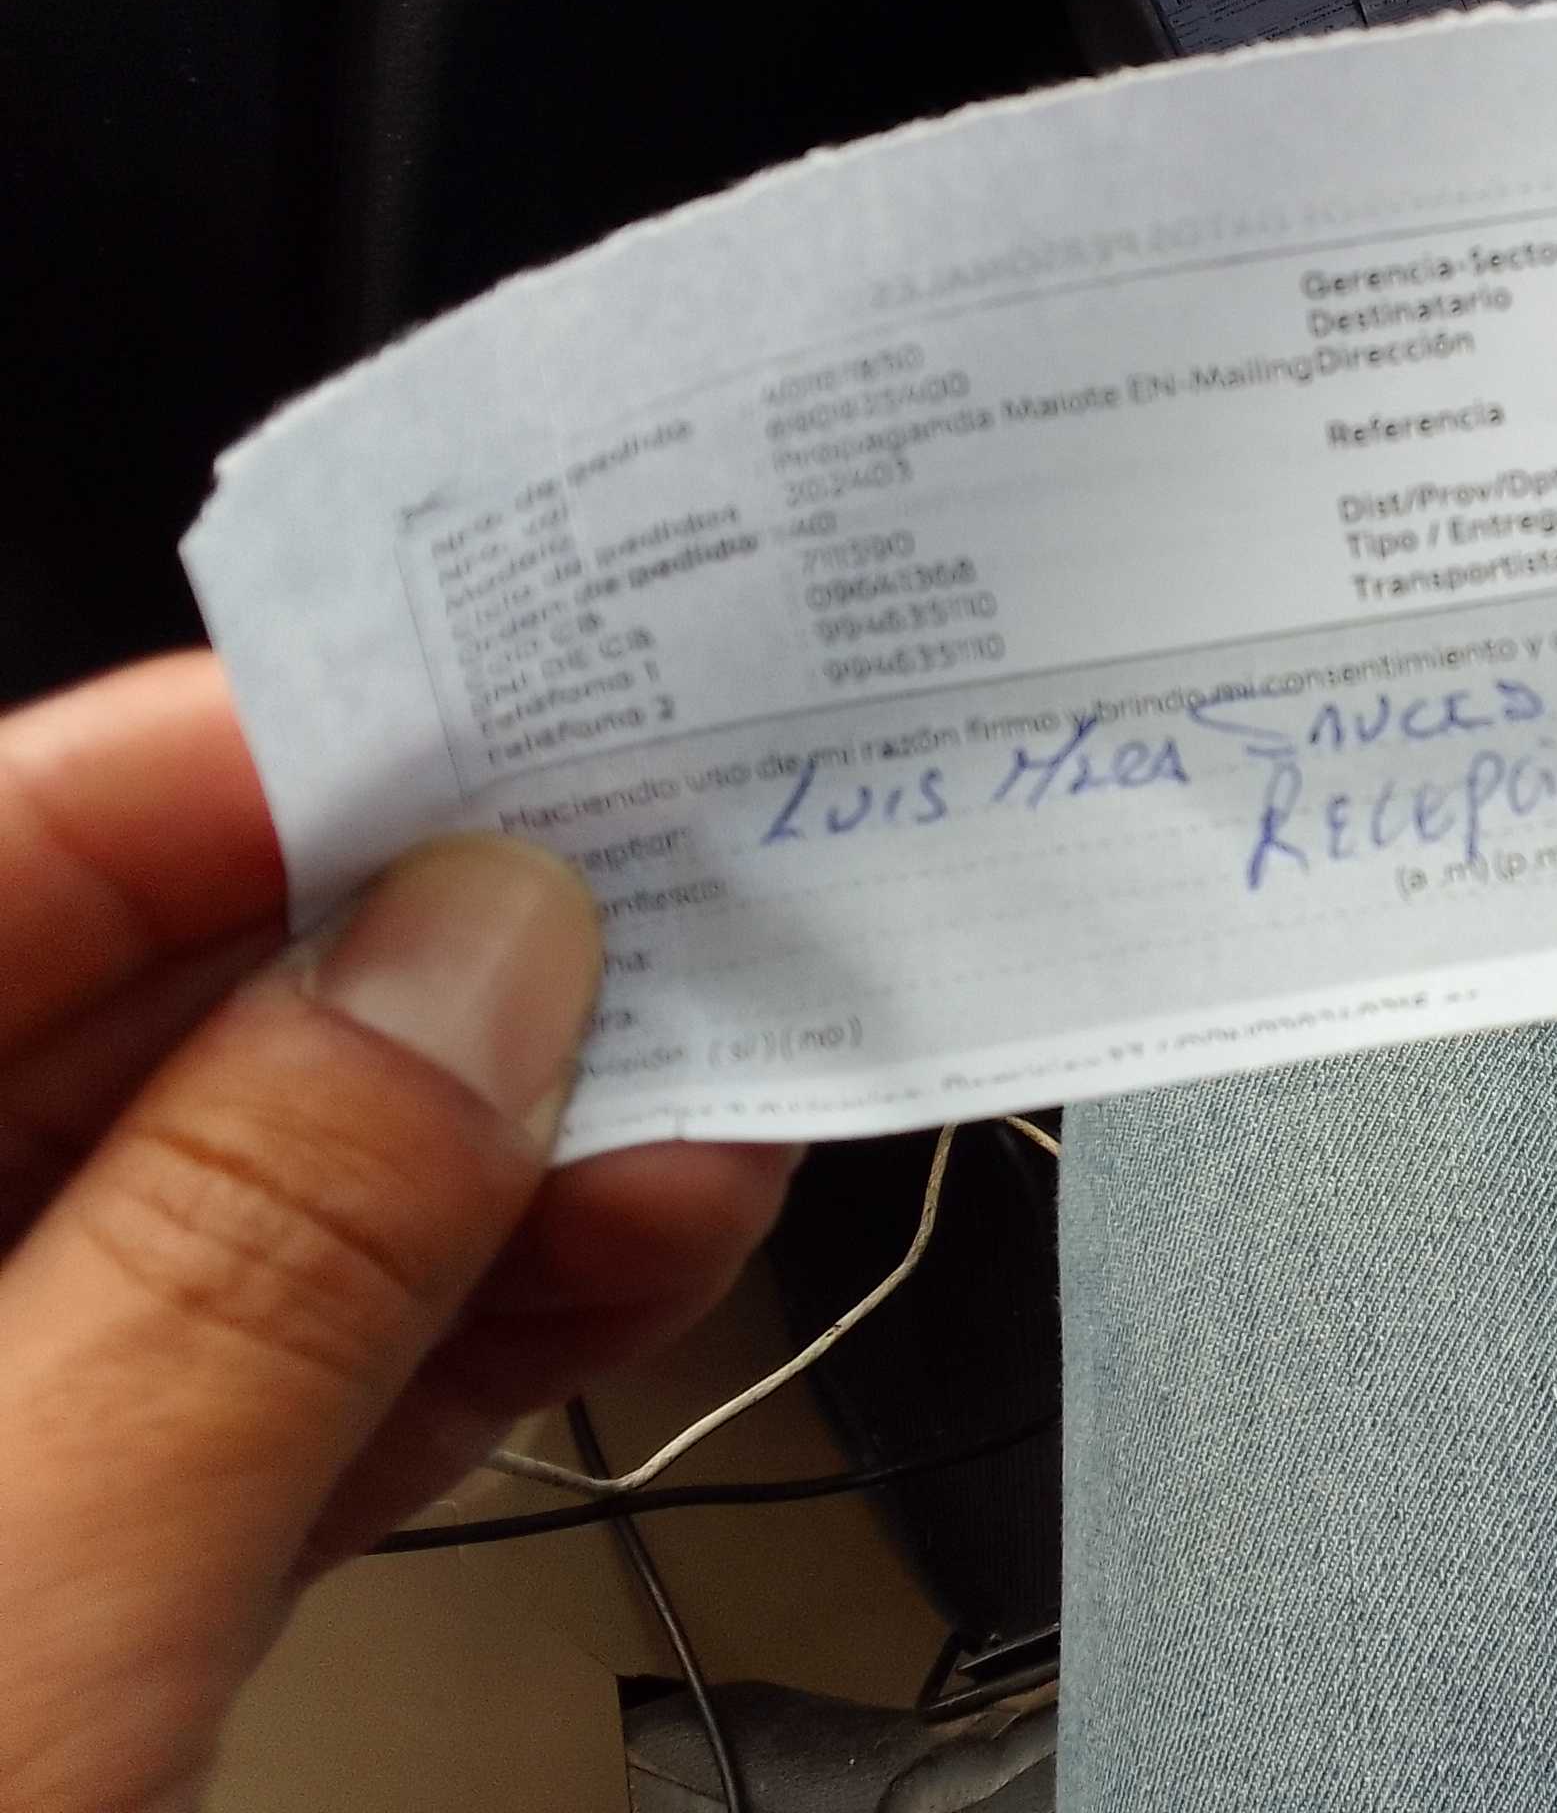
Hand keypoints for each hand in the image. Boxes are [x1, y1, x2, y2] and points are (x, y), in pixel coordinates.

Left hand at [0, 654, 797, 1811]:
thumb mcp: (11, 1602)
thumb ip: (247, 1261)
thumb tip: (474, 961)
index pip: (11, 855)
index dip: (265, 757)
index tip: (529, 721)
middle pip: (157, 1016)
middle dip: (447, 963)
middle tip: (687, 893)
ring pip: (257, 1206)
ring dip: (513, 1148)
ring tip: (720, 1086)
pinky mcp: (82, 1588)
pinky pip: (296, 1382)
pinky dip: (481, 1319)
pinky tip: (639, 1243)